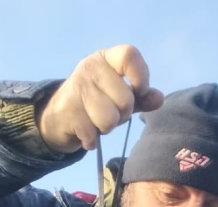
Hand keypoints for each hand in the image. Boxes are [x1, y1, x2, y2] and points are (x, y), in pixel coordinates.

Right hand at [38, 45, 163, 152]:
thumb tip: (159, 99)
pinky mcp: (68, 110)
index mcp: (106, 58)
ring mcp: (77, 88)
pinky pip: (93, 134)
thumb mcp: (120, 96)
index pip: (129, 55)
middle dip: (121, 115)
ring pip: (109, 119)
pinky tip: (85, 132)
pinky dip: (92, 140)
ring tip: (96, 122)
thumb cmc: (95, 103)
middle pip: (125, 99)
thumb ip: (141, 97)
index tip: (140, 91)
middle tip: (109, 114)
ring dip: (106, 128)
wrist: (58, 117)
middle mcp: (90, 68)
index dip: (141, 76)